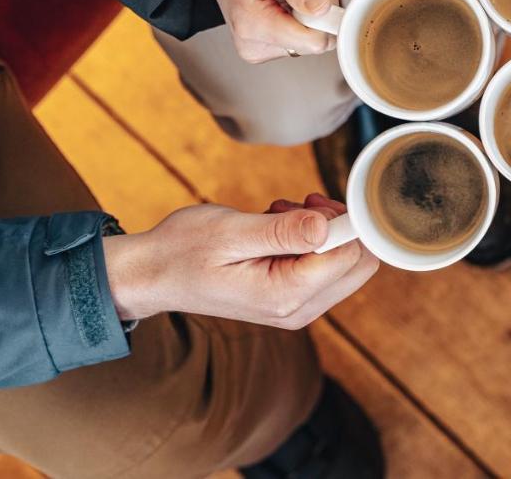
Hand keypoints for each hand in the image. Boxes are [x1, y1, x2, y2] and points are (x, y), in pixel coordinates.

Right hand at [103, 196, 377, 328]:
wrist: (152, 276)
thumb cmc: (183, 250)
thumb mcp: (231, 232)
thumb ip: (283, 232)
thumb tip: (328, 225)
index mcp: (286, 294)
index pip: (350, 256)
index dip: (344, 221)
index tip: (311, 200)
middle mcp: (298, 309)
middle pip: (358, 265)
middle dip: (339, 227)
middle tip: (301, 204)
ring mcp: (296, 308)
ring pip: (345, 265)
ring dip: (323, 231)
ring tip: (279, 214)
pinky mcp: (290, 300)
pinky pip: (323, 268)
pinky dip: (310, 242)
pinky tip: (278, 227)